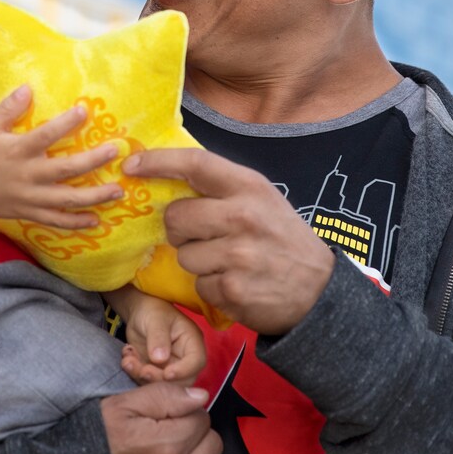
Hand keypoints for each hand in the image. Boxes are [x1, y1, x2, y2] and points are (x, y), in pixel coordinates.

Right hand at [0, 86, 122, 227]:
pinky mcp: (29, 213)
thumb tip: (28, 88)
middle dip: (94, 160)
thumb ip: (8, 108)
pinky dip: (77, 222)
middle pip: (67, 169)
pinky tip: (97, 219)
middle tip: (115, 152)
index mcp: (18, 150)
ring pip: (68, 199)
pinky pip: (57, 221)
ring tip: (118, 190)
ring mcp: (31, 197)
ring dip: (95, 196)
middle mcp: (28, 175)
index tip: (85, 111)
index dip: (66, 123)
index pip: (46, 135)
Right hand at [100, 384, 219, 453]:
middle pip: (211, 443)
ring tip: (168, 444)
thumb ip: (166, 396)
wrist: (85, 452)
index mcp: (166, 447)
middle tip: (170, 428)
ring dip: (195, 449)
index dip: (185, 409)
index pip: (201, 418)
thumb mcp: (128, 403)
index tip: (165, 413)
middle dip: (195, 430)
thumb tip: (200, 397)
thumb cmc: (103, 431)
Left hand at [119, 295, 206, 384]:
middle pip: (181, 380)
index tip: (167, 373)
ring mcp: (169, 368)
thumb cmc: (153, 310)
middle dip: (159, 379)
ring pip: (161, 384)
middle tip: (142, 370)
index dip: (184, 371)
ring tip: (128, 361)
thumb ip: (158, 337)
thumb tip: (160, 359)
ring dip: (142, 376)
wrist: (139, 313)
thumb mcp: (155, 319)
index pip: (196, 362)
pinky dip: (135, 374)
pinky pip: (147, 381)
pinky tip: (127, 359)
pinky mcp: (155, 373)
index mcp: (192, 342)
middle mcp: (184, 359)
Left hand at [124, 149, 335, 334]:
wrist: (320, 291)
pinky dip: (211, 287)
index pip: (195, 163)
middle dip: (179, 230)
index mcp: (249, 187)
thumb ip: (223, 190)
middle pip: (176, 217)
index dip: (158, 162)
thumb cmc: (283, 239)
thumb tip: (169, 178)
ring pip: (184, 255)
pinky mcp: (232, 289)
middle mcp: (242, 216)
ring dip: (198, 262)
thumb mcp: (263, 201)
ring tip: (228, 262)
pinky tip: (236, 283)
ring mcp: (238, 254)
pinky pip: (198, 284)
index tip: (132, 165)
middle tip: (201, 236)